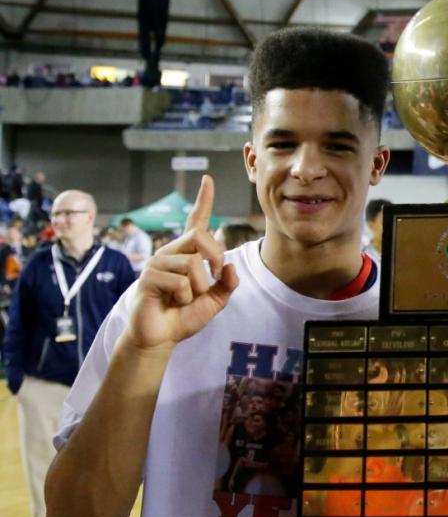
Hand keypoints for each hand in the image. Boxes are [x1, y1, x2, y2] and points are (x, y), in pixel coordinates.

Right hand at [125, 175, 238, 352]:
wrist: (161, 336)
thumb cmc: (184, 315)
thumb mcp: (214, 300)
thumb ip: (227, 284)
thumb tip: (230, 267)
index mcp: (187, 253)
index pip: (195, 221)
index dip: (203, 201)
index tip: (207, 179)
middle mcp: (170, 252)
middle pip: (199, 236)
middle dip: (214, 258)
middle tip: (214, 277)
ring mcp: (157, 263)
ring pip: (193, 264)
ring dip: (198, 288)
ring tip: (185, 298)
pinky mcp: (148, 278)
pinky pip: (180, 282)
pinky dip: (185, 298)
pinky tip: (172, 302)